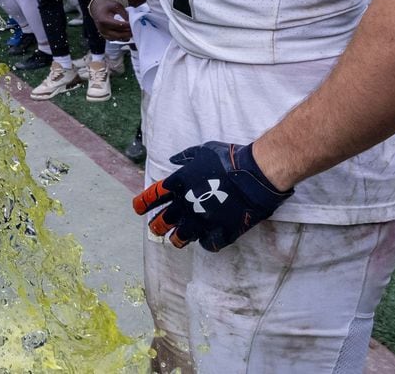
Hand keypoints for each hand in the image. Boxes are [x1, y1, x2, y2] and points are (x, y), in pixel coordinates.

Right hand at [88, 0, 130, 41]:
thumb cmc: (107, 6)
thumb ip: (124, 13)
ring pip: (118, 38)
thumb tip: (132, 21)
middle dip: (128, 33)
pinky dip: (122, 37)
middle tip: (136, 30)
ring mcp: (103, 34)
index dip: (128, 25)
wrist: (97, 9)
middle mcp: (103, 29)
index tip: (134, 23)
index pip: (119, 25)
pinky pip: (116, 39)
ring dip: (126, 36)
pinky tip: (127, 33)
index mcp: (104, 20)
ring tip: (132, 31)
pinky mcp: (105, 36)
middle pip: (119, 35)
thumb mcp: (116, 6)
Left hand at [133, 142, 292, 251]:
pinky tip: (207, 239)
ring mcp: (203, 220)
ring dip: (177, 238)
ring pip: (181, 237)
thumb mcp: (203, 150)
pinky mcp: (221, 232)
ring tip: (176, 239)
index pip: (151, 197)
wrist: (256, 173)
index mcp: (178, 183)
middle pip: (162, 221)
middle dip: (157, 225)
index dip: (142, 204)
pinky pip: (208, 244)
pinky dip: (206, 242)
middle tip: (156, 228)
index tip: (138, 209)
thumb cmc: (229, 158)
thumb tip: (173, 159)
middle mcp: (186, 204)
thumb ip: (185, 157)